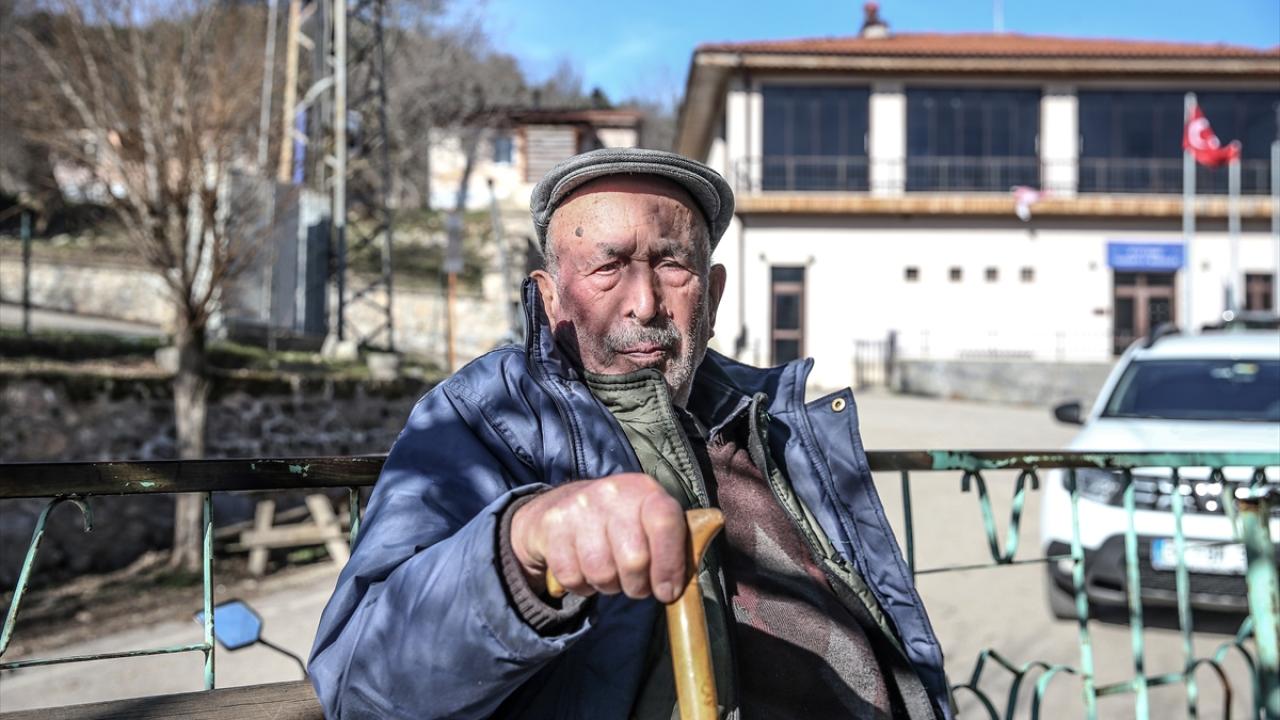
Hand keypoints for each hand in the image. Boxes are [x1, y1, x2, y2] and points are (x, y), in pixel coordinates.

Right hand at [509, 473, 687, 603]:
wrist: (557, 508)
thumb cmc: (619, 524)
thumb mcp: (649, 520)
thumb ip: (677, 539)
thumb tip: (709, 542)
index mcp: (646, 491)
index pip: (665, 522)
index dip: (670, 563)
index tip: (667, 592)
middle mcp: (613, 492)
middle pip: (633, 559)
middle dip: (637, 585)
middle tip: (635, 585)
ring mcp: (580, 506)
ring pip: (602, 573)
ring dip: (608, 586)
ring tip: (609, 574)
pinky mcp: (553, 526)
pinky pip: (573, 578)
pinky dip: (582, 586)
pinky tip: (584, 570)